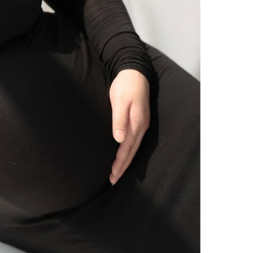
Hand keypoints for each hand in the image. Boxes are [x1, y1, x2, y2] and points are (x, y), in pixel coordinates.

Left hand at [108, 69, 150, 184]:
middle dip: (122, 167)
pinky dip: (128, 151)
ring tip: (117, 172)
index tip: (112, 175)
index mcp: (136, 123)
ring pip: (133, 148)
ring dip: (125, 161)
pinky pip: (134, 141)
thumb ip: (119, 120)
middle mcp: (141, 127)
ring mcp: (141, 124)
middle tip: (112, 180)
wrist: (134, 71)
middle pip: (131, 152)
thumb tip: (119, 140)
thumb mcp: (120, 101)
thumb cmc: (125, 85)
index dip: (120, 163)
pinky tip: (123, 155)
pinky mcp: (138, 120)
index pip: (127, 149)